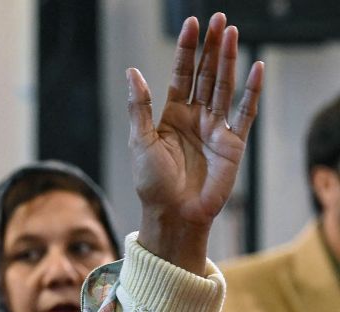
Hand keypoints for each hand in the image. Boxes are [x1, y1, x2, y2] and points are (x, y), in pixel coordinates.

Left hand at [127, 13, 262, 274]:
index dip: (187, 50)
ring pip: (224, 86)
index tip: (191, 25)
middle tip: (219, 19)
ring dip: (229, 60)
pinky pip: (245, 111)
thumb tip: (132, 72)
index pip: (182, 75)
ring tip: (232, 32)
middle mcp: (196, 117)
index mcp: (171, 116)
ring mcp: (216, 128)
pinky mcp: (233, 142)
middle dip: (212, 47)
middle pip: (206, 75)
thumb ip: (139, 107)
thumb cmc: (151, 183)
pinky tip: (256, 67)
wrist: (173, 214)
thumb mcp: (139, 141)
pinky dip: (251, 90)